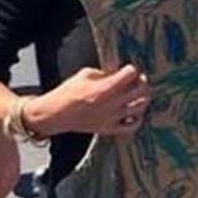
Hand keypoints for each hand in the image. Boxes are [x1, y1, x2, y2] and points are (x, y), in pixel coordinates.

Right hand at [25, 66, 150, 136]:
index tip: (127, 70)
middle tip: (137, 80)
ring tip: (137, 95)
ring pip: (140, 107)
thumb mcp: (85, 74)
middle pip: (141, 90)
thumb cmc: (67, 92)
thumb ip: (105, 73)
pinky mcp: (108, 128)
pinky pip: (132, 126)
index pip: (131, 73)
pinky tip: (133, 112)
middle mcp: (111, 103)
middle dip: (142, 82)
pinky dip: (137, 118)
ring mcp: (111, 118)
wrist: (55, 114)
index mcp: (104, 88)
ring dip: (142, 98)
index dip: (131, 69)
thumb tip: (118, 73)